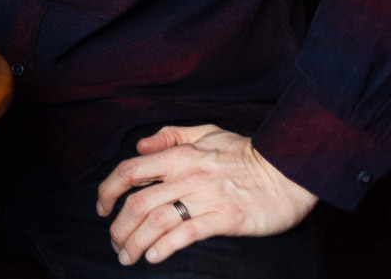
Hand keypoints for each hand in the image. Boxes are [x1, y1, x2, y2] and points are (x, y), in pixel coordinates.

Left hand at [96, 125, 317, 266]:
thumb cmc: (246, 153)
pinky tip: (154, 257)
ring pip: (155, 222)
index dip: (108, 190)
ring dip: (135, 243)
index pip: (129, 170)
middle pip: (136, 203)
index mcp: (178, 154)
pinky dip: (164, 247)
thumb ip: (170, 136)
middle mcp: (186, 175)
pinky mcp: (225, 218)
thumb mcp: (206, 132)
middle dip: (118, 227)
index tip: (102, 207)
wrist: (289, 170)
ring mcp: (205, 198)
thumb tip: (141, 146)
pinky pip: (186, 234)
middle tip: (115, 243)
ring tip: (128, 257)